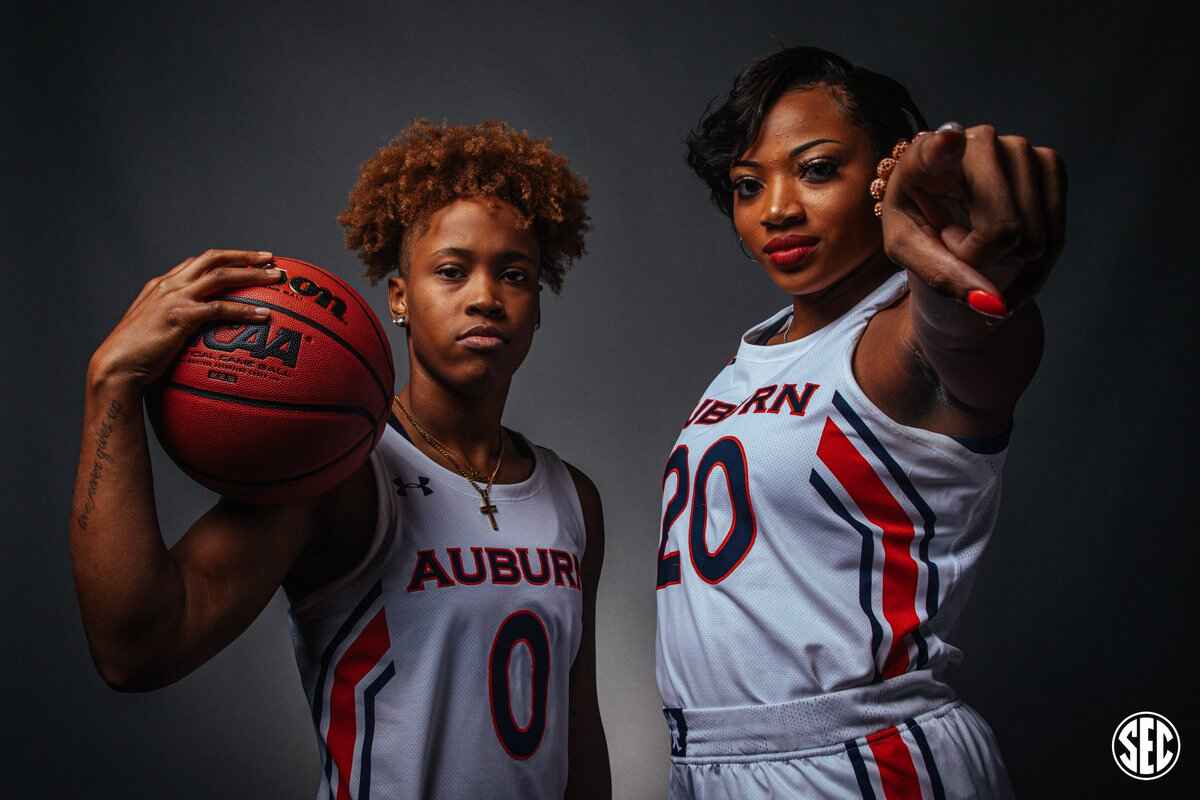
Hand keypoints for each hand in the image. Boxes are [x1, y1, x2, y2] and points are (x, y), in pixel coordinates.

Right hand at [89, 249, 279, 387]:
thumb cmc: (135, 358)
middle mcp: (169, 285)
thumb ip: (174, 326)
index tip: (248, 259)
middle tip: (271, 258)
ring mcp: (175, 298)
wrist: (115, 367)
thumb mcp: (155, 333)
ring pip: (221, 276)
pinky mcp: (181, 316)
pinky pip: (220, 308)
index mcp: (162, 285)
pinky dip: (245, 309)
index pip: (198, 262)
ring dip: (252, 274)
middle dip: (244, 256)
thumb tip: (197, 338)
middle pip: (213, 258)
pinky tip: (264, 315)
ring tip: (277, 278)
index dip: (225, 258)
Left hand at [881, 123, 1066, 317]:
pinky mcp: (1049, 161)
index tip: (947, 143)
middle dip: (982, 260)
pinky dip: (1034, 264)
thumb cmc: (918, 227)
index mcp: (923, 158)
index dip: (943, 149)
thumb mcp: (909, 254)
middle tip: (955, 244)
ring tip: (977, 241)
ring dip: (1006, 262)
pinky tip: (1008, 254)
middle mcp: (977, 142)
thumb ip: (941, 276)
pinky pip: (1055, 235)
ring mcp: (1019, 147)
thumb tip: (992, 302)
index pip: (936, 151)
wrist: (944, 209)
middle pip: (1003, 230)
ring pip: (1033, 239)